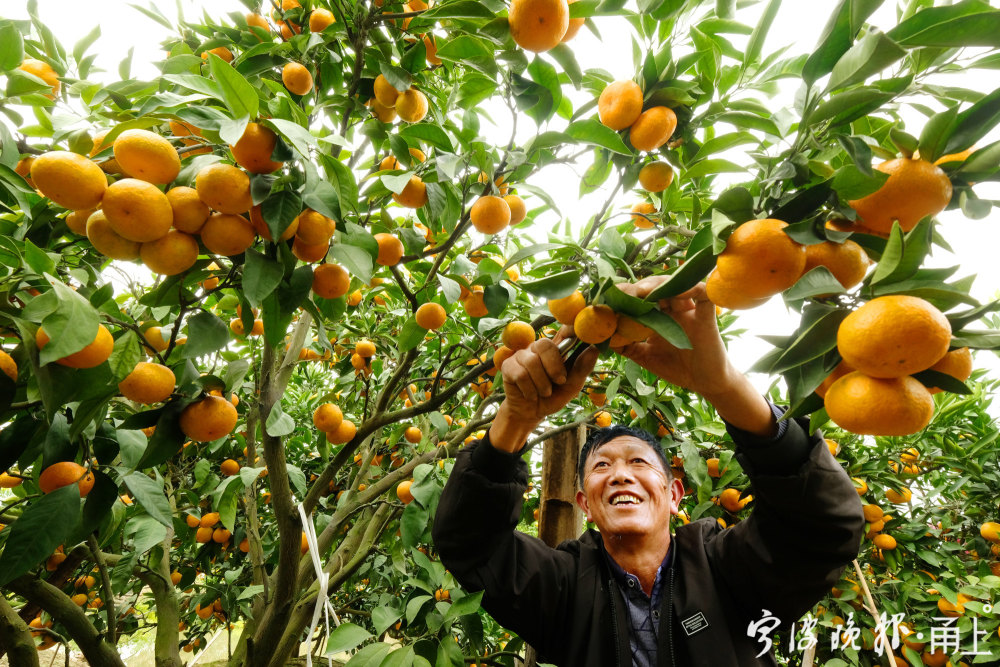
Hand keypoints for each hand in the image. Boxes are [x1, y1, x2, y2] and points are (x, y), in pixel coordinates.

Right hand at [488, 336, 598, 451]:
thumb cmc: (552, 396)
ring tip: (544, 392)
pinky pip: (521, 374)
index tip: (579, 331)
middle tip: (559, 381)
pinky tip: (530, 394)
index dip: (571, 327)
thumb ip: (581, 369)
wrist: (530, 413)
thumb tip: (593, 349)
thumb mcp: (571, 386)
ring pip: (532, 362)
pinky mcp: (508, 365)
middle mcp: (538, 348)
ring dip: (542, 384)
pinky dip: (529, 390)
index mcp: (556, 349)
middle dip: (554, 367)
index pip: (564, 330)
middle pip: (545, 345)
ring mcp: (522, 355)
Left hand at [616, 278, 775, 436]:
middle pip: (656, 286)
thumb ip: (626, 346)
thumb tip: (601, 338)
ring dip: (658, 285)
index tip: (607, 299)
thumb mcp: (645, 356)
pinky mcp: (707, 316)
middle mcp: (674, 307)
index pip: (640, 297)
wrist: (706, 383)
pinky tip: (678, 291)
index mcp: (658, 315)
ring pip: (676, 285)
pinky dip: (693, 288)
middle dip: (638, 287)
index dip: (625, 295)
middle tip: (622, 293)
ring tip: (642, 291)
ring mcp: (690, 309)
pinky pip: (703, 294)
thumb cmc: (678, 367)